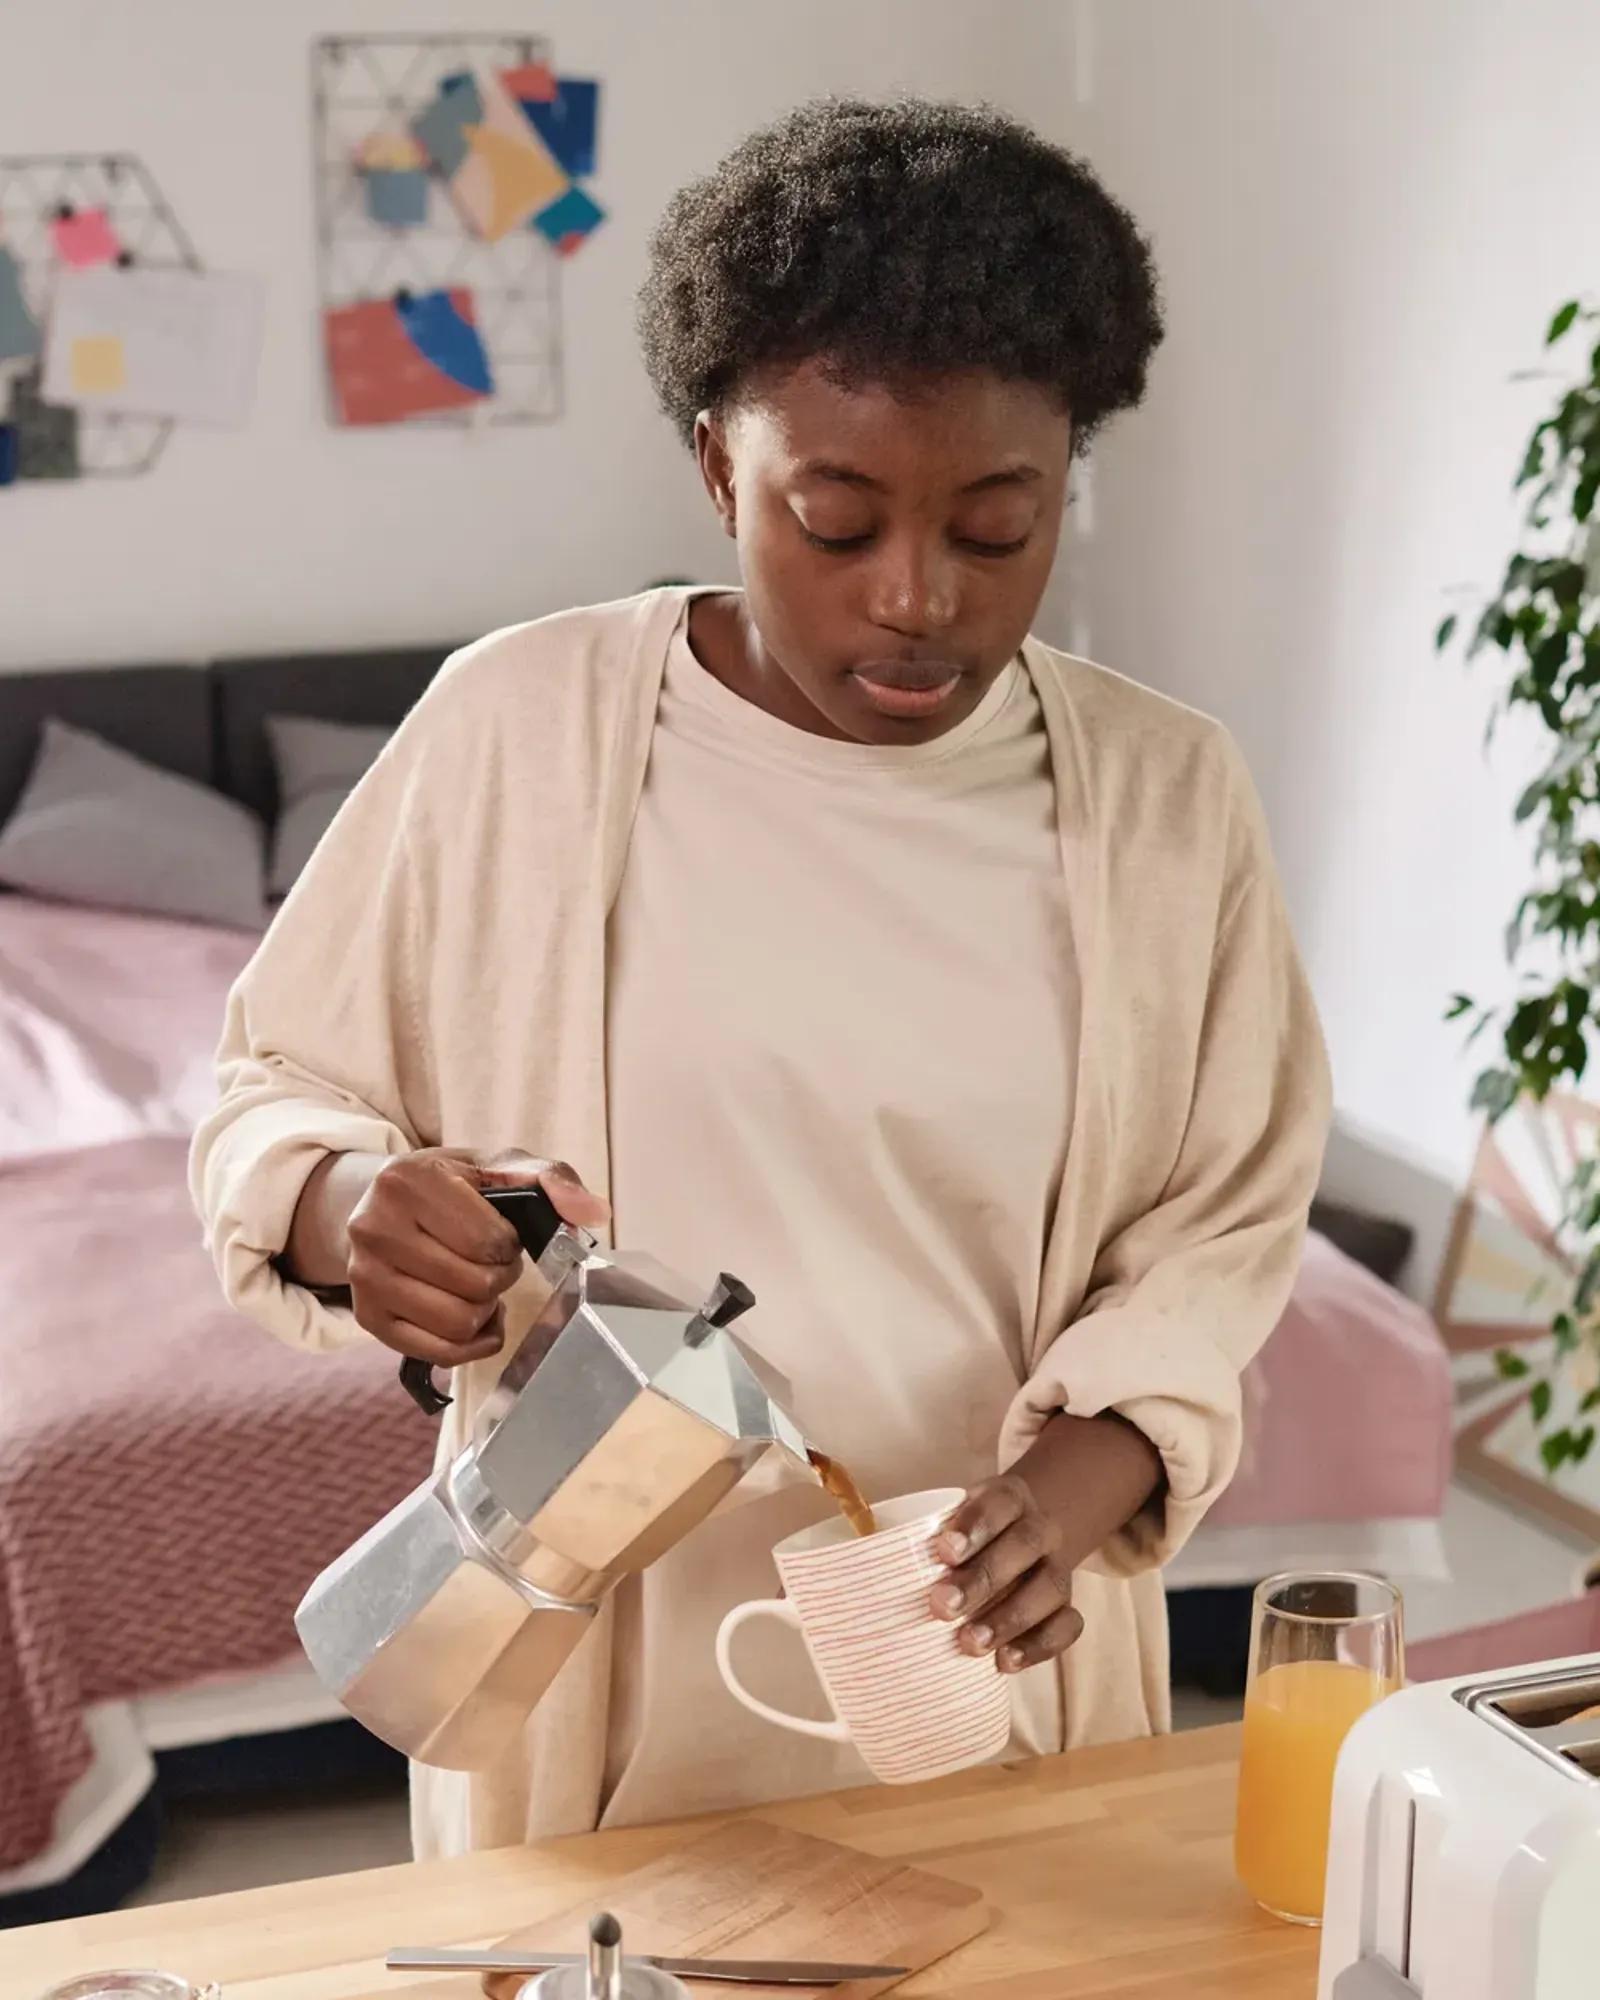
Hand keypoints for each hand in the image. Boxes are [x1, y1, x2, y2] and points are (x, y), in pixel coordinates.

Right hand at [344, 1148, 608, 1370]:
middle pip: (475, 1285)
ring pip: (456, 1323)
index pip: (489, 1240)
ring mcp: (363, 1276)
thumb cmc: (452, 1184)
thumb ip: (552, 1178)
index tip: (500, 1233)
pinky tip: (474, 1319)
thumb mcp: (499, 1164)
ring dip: (485, 1310)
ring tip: (478, 1285)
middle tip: (491, 1261)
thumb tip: (594, 1213)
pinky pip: (437, 1353)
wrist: (384, 1201)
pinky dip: (470, 1344)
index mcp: (407, 1180)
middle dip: (499, 1276)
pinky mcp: (366, 1316)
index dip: (509, 1244)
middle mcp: (373, 1227)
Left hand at [929, 1472, 1081, 1674]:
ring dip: (1010, 1618)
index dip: (975, 1525)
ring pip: (1050, 1587)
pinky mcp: (1066, 1606)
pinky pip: (1069, 1625)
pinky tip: (1006, 1662)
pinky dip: (1040, 1646)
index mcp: (1009, 1498)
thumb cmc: (968, 1539)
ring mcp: (1057, 1567)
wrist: (1017, 1540)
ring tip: (970, 1643)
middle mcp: (1040, 1529)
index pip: (999, 1503)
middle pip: (1024, 1545)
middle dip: (983, 1578)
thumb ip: (925, 1539)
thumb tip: (872, 1573)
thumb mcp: (952, 1522)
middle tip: (943, 1606)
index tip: (943, 1551)